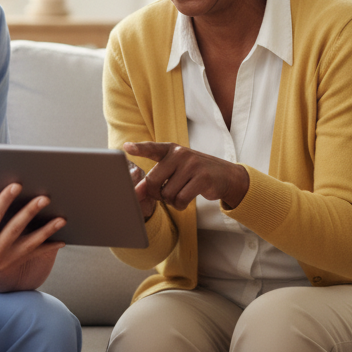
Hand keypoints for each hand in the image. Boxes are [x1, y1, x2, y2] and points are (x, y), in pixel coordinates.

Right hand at [0, 183, 65, 288]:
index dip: (5, 199)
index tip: (16, 185)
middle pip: (16, 229)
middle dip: (31, 212)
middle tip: (44, 198)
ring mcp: (3, 261)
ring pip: (29, 244)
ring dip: (47, 231)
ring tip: (61, 219)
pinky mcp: (10, 264)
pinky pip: (31, 255)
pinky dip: (47, 248)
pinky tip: (61, 240)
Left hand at [123, 142, 248, 211]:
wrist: (225, 176)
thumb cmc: (194, 173)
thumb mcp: (174, 170)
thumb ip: (155, 178)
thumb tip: (136, 192)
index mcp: (171, 149)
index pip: (152, 148)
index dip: (139, 148)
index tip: (126, 147)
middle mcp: (180, 154)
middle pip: (153, 181)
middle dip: (156, 194)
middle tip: (164, 194)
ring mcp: (192, 165)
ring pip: (167, 194)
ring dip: (171, 201)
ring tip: (180, 194)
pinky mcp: (202, 178)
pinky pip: (181, 200)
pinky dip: (180, 205)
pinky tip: (185, 200)